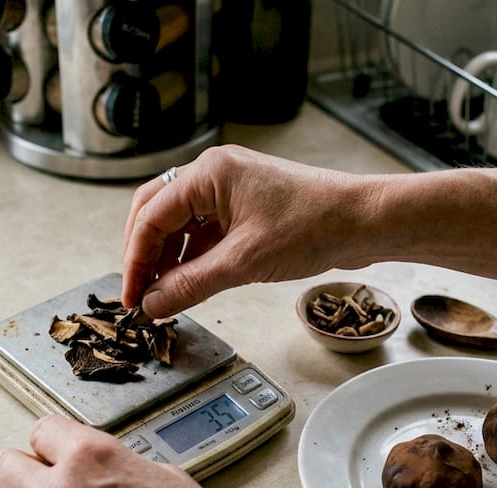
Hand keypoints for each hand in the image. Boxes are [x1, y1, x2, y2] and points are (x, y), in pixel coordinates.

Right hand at [121, 145, 386, 317]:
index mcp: (208, 173)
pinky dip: (193, 257)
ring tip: (164, 295)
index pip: (150, 216)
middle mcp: (214, 173)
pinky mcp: (246, 207)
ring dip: (168, 258)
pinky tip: (189, 283)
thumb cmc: (314, 226)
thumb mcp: (244, 263)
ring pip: (179, 224)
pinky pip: (204, 231)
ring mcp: (231, 189)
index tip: (132, 297)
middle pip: (156, 213)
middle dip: (143, 255)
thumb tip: (154, 304)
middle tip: (139, 294)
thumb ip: (191, 284)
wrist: (364, 222)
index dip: (135, 260)